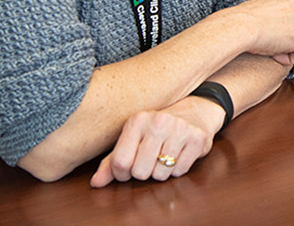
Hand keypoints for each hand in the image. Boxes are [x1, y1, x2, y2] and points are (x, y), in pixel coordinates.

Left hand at [89, 96, 223, 186]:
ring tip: (166, 156)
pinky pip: (180, 171)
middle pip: (140, 172)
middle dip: (144, 173)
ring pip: (161, 174)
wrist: (196, 111)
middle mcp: (158, 122)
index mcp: (137, 120)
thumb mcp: (133, 138)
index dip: (122, 174)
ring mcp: (180, 129)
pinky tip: (179, 155)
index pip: (120, 162)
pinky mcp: (197, 138)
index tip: (129, 168)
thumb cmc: (158, 129)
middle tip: (150, 161)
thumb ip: (112, 161)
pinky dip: (178, 169)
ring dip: (162, 172)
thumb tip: (95, 183)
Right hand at [229, 0, 293, 64]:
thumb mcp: (271, 7)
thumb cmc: (249, 19)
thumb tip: (292, 25)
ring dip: (292, 50)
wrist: (243, 25)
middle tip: (275, 44)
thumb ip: (285, 11)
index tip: (275, 34)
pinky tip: (276, 55)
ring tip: (274, 50)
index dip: (289, 29)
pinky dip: (290, 59)